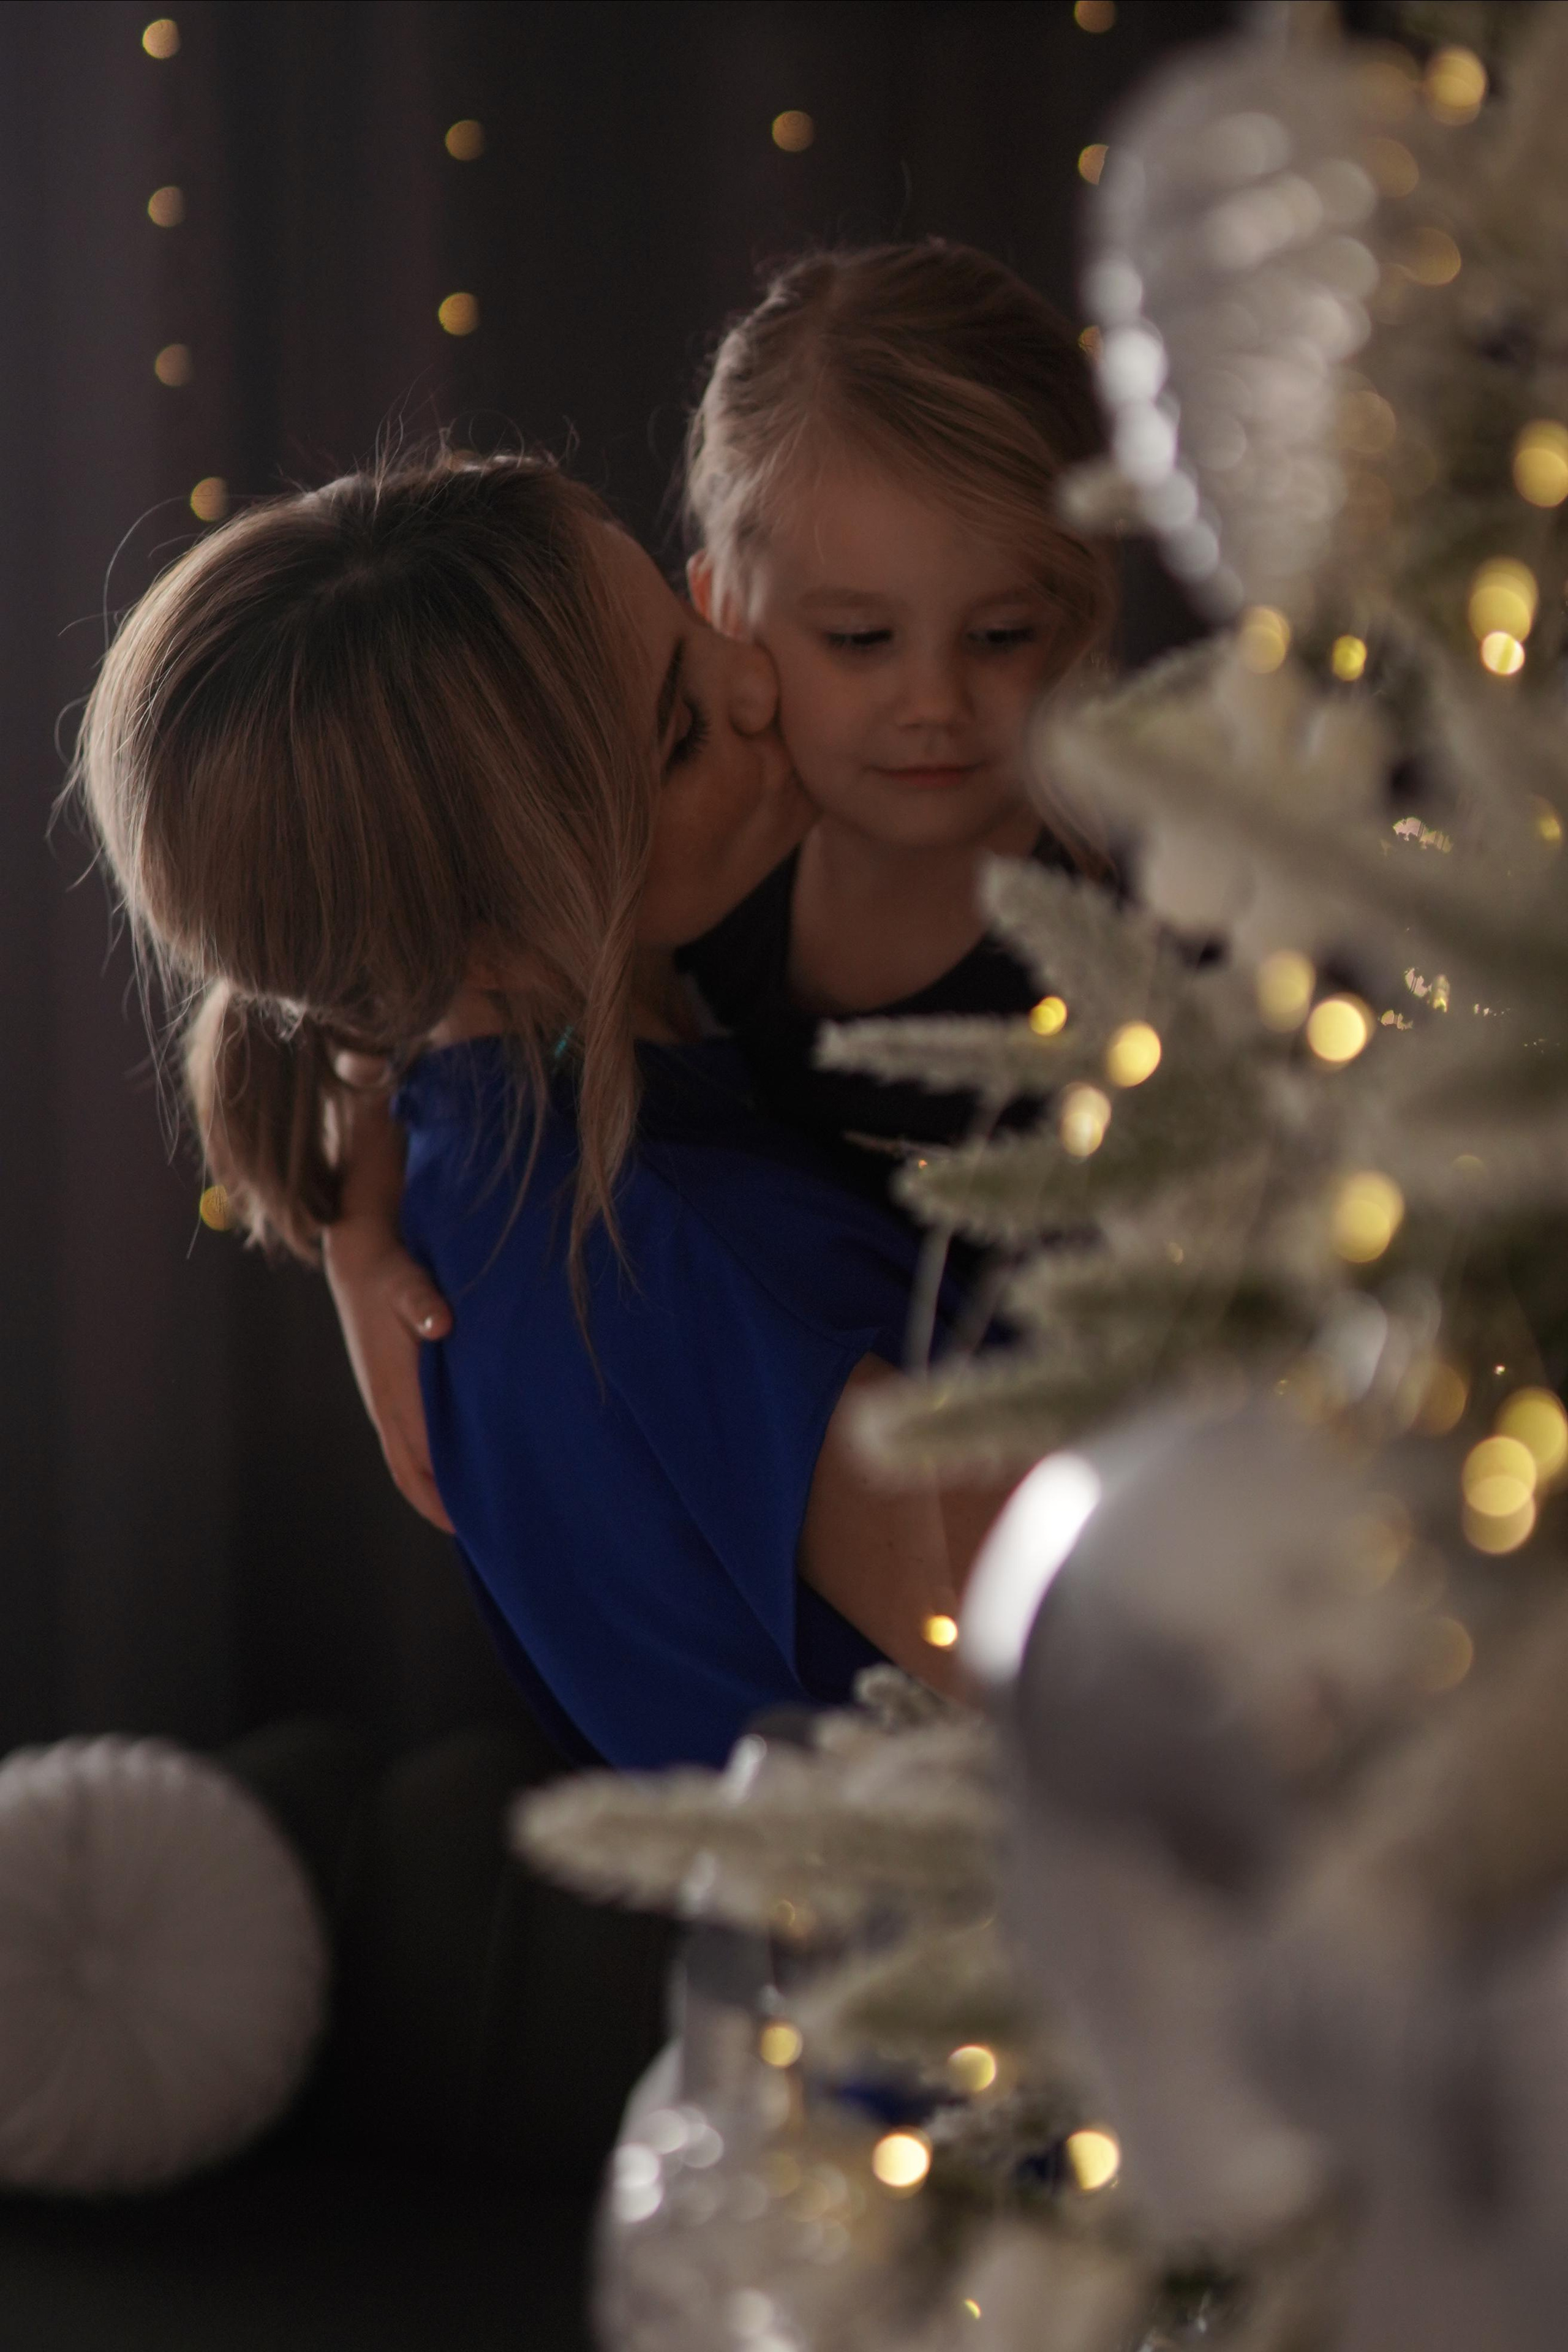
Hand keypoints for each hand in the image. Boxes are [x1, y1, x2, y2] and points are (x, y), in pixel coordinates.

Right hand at [323, 1213, 455, 1532]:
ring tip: (470, 1520)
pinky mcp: (388, 1395)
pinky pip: (406, 1447)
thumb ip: (425, 1303)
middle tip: (483, 1536)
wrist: (360, 1260)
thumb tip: (439, 1323)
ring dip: (434, 1494)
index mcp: (395, 1390)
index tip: (479, 1518)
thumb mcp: (409, 1281)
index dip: (449, 1489)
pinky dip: (427, 1471)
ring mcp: (385, 1404)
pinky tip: (452, 1475)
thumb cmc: (392, 1274)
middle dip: (442, 1507)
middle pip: (412, 1474)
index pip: (424, 1455)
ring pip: (407, 1465)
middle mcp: (387, 1406)